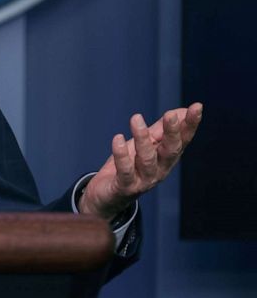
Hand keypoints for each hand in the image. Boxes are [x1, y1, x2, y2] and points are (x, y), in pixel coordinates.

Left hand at [79, 103, 202, 220]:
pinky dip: (121, 155)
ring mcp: (144, 180)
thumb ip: (160, 130)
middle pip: (170, 151)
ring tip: (136, 118)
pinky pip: (125, 171)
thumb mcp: (145, 145)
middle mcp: (160, 170)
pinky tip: (117, 139)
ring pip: (147, 159)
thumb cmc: (129, 166)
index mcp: (166, 158)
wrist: (107, 197)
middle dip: (172, 133)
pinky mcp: (126, 187)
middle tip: (171, 115)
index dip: (190, 125)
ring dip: (142, 138)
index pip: (182, 140)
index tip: (197, 107)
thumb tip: (180, 111)